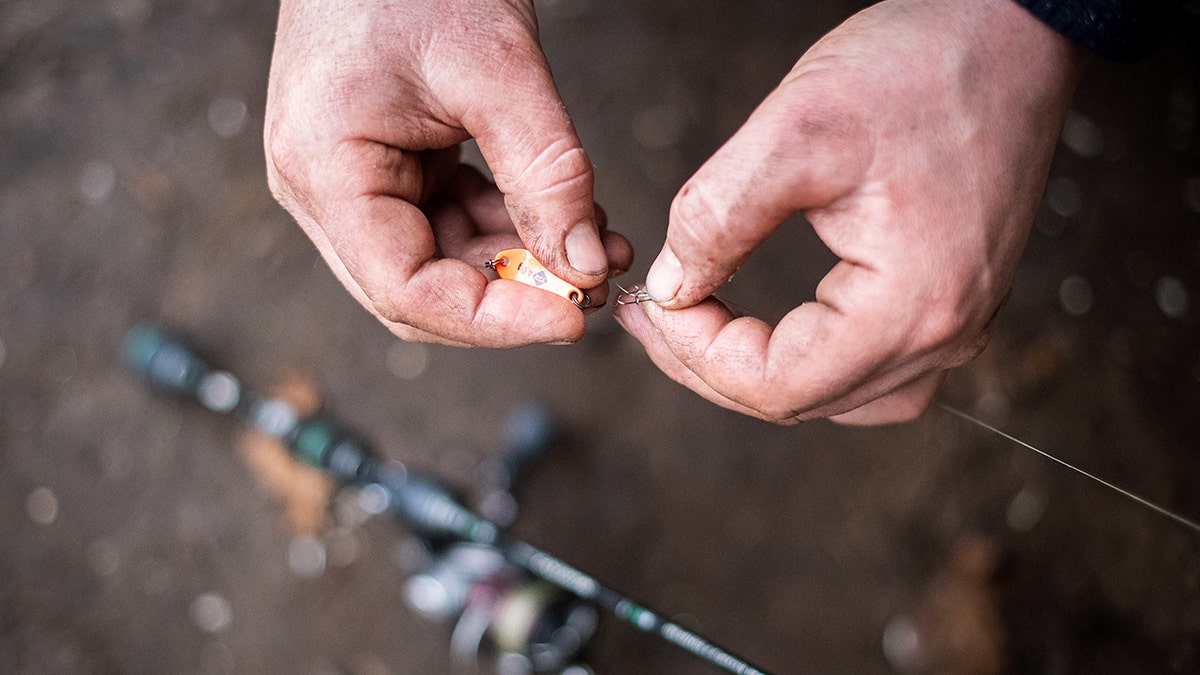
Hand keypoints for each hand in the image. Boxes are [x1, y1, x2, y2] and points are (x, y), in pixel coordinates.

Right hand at [265, 0, 631, 346]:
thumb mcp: (499, 72)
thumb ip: (547, 177)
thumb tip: (583, 266)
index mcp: (324, 170)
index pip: (406, 292)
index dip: (493, 321)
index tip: (573, 318)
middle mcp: (321, 189)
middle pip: (420, 291)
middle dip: (513, 295)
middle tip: (592, 282)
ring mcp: (350, 180)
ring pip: (440, 263)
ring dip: (519, 264)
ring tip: (596, 243)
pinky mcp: (383, 166)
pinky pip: (446, 224)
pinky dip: (507, 228)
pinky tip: (565, 217)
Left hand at [616, 0, 1084, 423]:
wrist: (1008, 35)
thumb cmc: (917, 69)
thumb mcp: (794, 132)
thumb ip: (718, 219)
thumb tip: (673, 288)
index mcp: (912, 307)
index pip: (776, 384)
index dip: (696, 355)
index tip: (653, 304)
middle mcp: (945, 336)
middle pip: (801, 401)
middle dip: (711, 365)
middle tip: (652, 318)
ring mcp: (958, 326)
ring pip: (835, 396)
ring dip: (757, 371)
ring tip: (699, 327)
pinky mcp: (953, 303)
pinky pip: (872, 370)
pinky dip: (809, 359)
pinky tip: (771, 331)